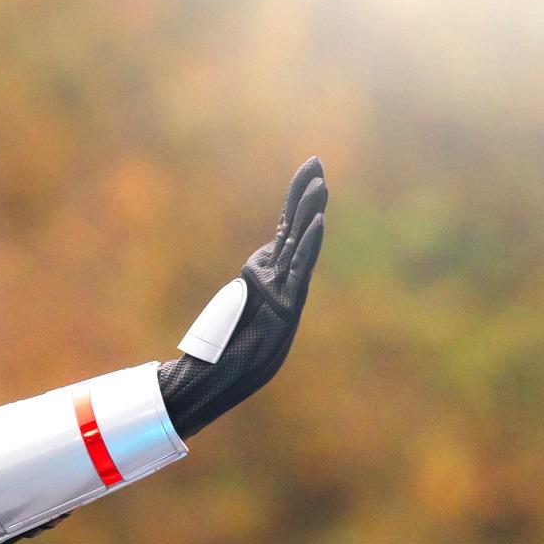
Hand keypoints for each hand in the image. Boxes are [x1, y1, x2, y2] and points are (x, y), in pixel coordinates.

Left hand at [158, 157, 327, 436]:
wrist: (224, 380)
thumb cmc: (225, 348)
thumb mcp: (235, 306)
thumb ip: (247, 286)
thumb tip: (253, 270)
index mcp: (268, 273)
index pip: (286, 229)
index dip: (296, 202)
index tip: (308, 173)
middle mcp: (282, 280)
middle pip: (296, 229)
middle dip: (306, 196)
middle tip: (316, 163)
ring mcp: (285, 292)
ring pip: (299, 246)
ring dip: (309, 214)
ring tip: (320, 185)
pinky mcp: (285, 308)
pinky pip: (298, 271)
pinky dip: (309, 246)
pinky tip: (318, 224)